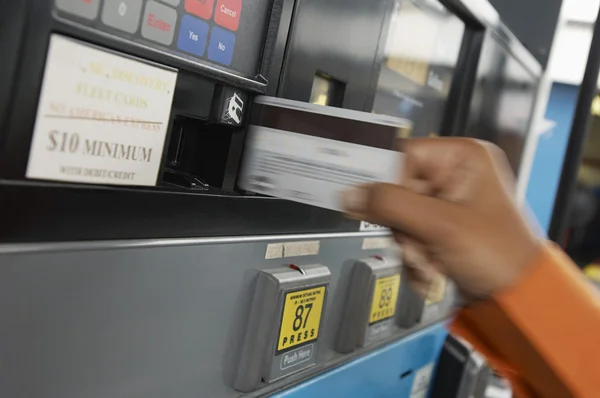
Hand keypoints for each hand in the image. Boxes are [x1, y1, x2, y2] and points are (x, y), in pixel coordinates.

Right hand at [341, 138, 541, 300]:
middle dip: (403, 227)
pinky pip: (406, 234)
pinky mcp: (438, 227)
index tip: (367, 204)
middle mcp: (451, 175)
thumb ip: (390, 204)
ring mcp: (443, 203)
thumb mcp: (440, 224)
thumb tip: (347, 194)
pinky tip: (433, 269)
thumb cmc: (498, 254)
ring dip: (408, 246)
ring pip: (397, 217)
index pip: (401, 155)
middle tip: (419, 245)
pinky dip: (414, 256)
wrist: (518, 299)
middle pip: (395, 190)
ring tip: (431, 262)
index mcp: (460, 157)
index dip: (383, 183)